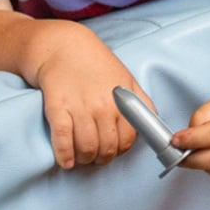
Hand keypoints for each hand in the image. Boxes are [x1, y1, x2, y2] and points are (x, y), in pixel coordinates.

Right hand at [30, 25, 147, 170]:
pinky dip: (64, 155)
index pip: (126, 140)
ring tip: (81, 157)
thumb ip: (141, 102)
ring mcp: (79, 108)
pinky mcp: (57, 108)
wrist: (64, 47)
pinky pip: (63, 139)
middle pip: (106, 148)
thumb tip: (152, 123)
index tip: (112, 151)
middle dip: (101, 158)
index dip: (119, 151)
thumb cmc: (96, 64)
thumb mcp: (126, 79)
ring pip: (86, 148)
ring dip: (84, 159)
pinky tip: (66, 161)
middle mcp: (102, 107)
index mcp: (122, 102)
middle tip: (95, 157)